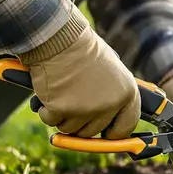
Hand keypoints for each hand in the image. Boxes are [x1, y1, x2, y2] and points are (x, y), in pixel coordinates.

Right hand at [17, 14, 140, 138]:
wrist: (59, 38)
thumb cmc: (83, 50)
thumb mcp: (111, 70)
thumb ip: (114, 94)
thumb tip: (113, 118)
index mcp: (126, 93)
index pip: (125, 126)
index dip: (113, 133)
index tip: (105, 135)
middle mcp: (109, 104)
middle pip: (93, 132)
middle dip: (81, 122)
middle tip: (73, 102)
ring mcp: (85, 109)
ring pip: (70, 129)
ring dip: (62, 115)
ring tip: (63, 91)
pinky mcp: (61, 110)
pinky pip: (51, 121)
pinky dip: (46, 110)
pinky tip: (49, 92)